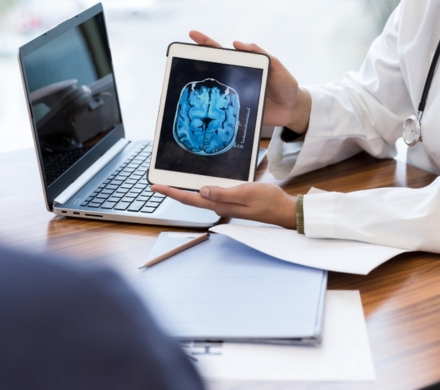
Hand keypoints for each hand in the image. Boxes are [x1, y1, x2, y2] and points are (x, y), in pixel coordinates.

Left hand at [151, 182, 296, 228]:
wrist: (282, 210)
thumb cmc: (268, 201)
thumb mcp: (246, 193)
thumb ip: (223, 193)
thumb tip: (201, 191)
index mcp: (220, 205)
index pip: (190, 199)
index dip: (171, 193)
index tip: (155, 187)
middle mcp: (219, 207)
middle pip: (190, 200)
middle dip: (173, 192)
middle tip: (157, 185)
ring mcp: (225, 206)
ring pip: (198, 199)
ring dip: (183, 192)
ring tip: (171, 185)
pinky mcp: (231, 202)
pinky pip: (210, 196)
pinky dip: (198, 191)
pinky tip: (197, 187)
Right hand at [189, 30, 310, 133]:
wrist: (292, 110)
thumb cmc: (286, 86)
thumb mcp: (277, 66)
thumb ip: (261, 55)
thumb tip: (237, 43)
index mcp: (244, 66)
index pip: (223, 53)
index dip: (207, 44)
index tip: (193, 35)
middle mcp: (236, 79)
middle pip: (214, 69)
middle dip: (197, 62)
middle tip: (183, 57)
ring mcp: (235, 96)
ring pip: (215, 90)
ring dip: (202, 86)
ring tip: (188, 79)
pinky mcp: (237, 111)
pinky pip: (223, 109)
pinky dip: (213, 108)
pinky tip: (203, 107)